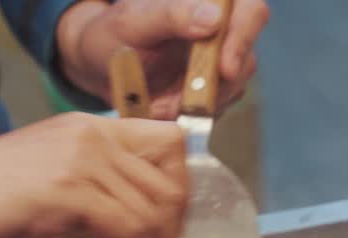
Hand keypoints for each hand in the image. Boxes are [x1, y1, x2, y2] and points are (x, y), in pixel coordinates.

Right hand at [0, 112, 186, 237]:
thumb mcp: (55, 194)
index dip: (176, 199)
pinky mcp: (65, 192)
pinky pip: (129, 234)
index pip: (171, 148)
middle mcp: (93, 136)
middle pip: (172, 188)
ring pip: (155, 215)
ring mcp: (81, 161)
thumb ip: (99, 205)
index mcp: (93, 131)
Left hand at [56, 0, 268, 118]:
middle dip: (215, 87)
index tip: (224, 69)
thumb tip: (214, 19)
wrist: (98, 67)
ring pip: (232, 89)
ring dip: (196, 105)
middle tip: (180, 103)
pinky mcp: (211, 91)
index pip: (249, 11)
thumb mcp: (134, 22)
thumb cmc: (112, 34)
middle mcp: (221, 30)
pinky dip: (188, 115)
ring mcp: (219, 62)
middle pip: (246, 58)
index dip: (243, 38)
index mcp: (207, 1)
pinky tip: (161, 107)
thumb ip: (172, 16)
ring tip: (157, 104)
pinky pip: (215, 109)